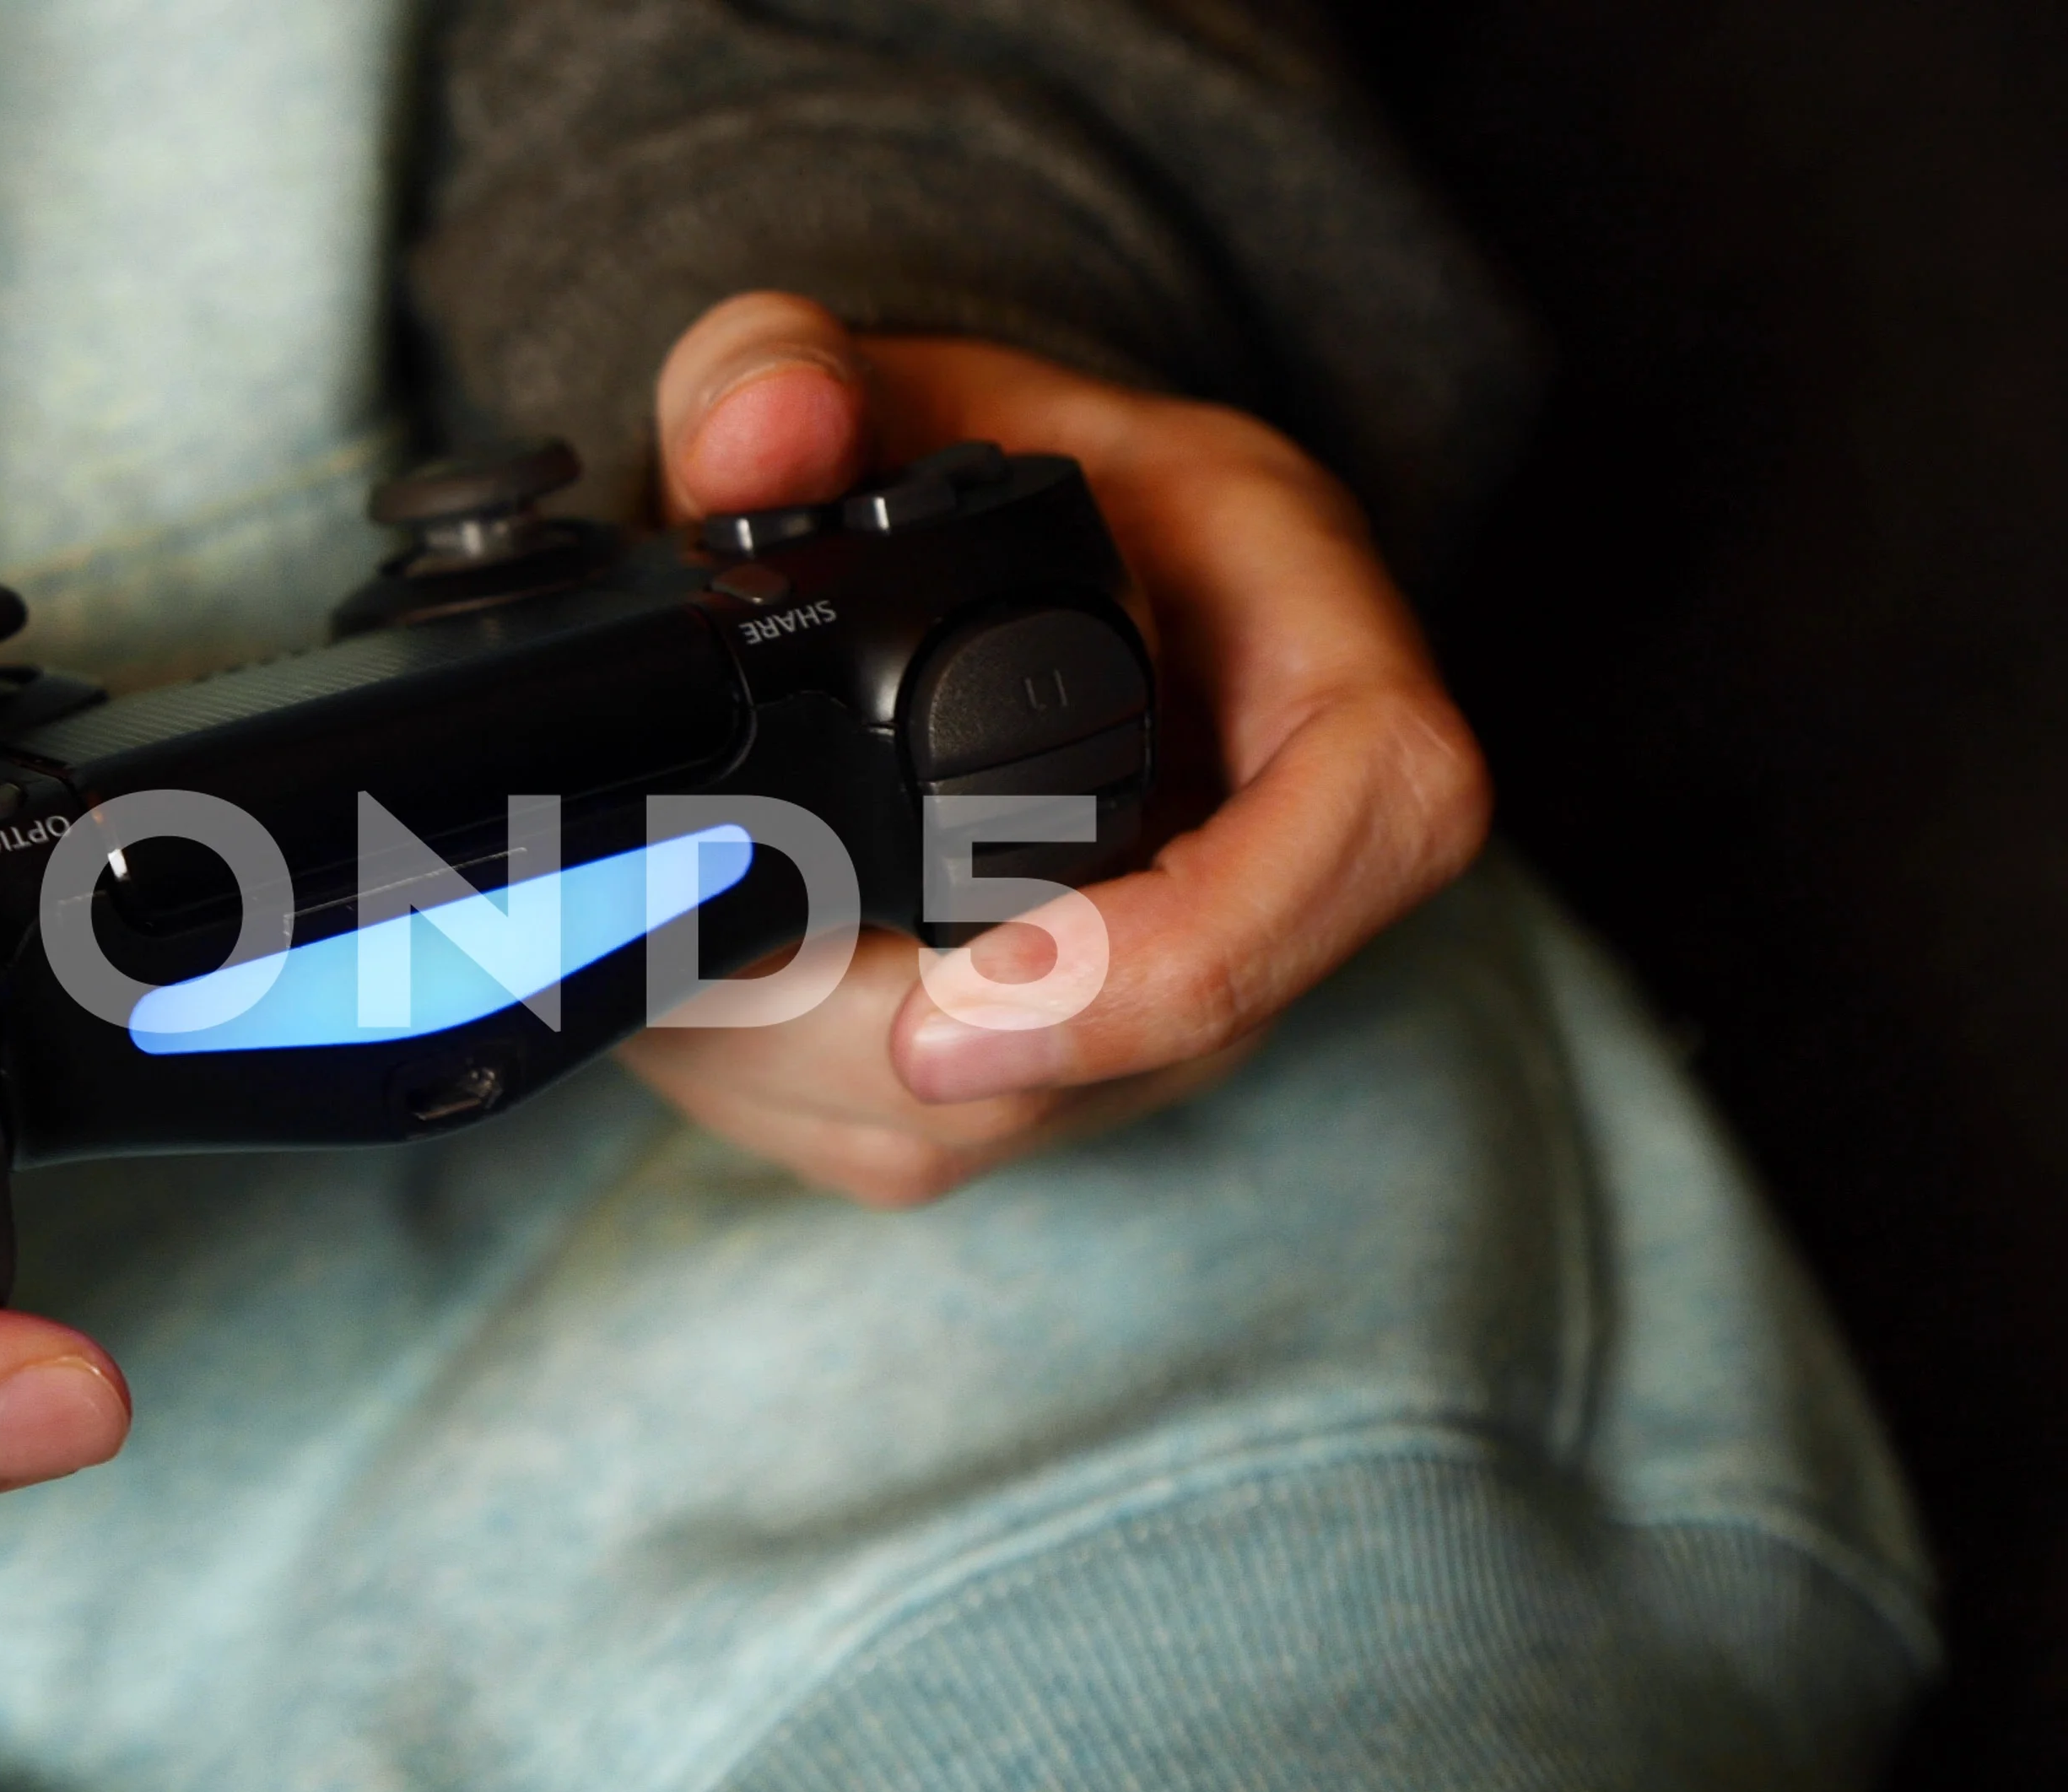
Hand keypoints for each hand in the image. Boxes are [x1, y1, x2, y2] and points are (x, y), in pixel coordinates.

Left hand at [623, 292, 1490, 1203]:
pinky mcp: (1095, 1056)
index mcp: (1300, 618)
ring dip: (832, 1077)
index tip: (955, 1017)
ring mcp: (1200, 958)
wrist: (932, 538)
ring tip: (697, 960)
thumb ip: (773, 374)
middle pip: (1168, 1030)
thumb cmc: (937, 453)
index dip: (1191, 953)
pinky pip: (961, 1135)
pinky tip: (720, 1001)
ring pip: (1037, 1113)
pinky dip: (807, 1094)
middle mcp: (1284, 813)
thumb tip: (768, 426)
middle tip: (723, 977)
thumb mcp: (857, 374)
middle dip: (908, 1039)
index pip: (1377, 811)